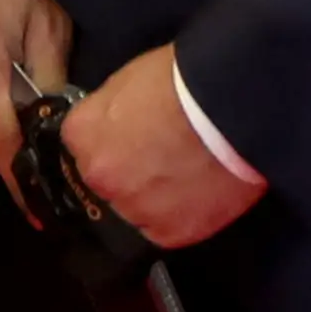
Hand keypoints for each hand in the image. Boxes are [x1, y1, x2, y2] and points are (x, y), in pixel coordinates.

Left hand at [60, 47, 266, 249]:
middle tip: (160, 155)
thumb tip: (113, 125)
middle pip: (105, 181)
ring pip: (134, 210)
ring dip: (152, 197)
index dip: (108, 138)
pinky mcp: (170, 232)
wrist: (229, 107)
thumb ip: (109, 110)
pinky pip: (167, 228)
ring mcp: (133, 209)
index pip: (81, 144)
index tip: (129, 134)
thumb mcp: (129, 79)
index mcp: (82, 135)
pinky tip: (200, 192)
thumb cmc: (182, 80)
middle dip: (126, 170)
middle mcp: (99, 178)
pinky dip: (181, 214)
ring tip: (185, 175)